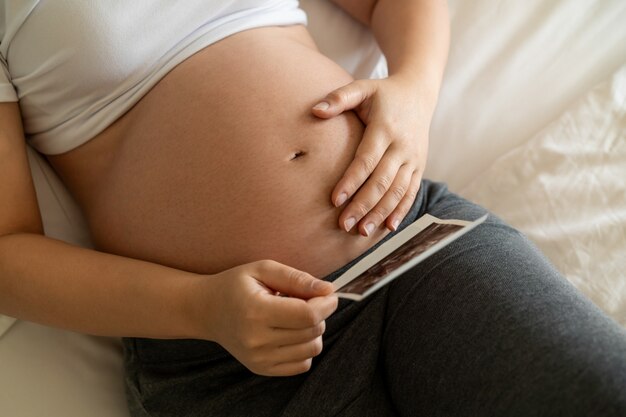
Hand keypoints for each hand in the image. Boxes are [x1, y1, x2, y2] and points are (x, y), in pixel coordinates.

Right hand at [195, 260, 337, 376]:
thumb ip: (297, 279)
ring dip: (313, 331)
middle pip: (312, 331)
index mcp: (256, 311)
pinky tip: (290, 332)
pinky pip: (302, 364)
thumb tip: (328, 290)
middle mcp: (256, 340)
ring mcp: (258, 358)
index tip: (328, 294)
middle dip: (319, 313)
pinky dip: (304, 348)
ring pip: (312, 349)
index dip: (326, 304)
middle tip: (305, 300)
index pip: (307, 315)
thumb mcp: (263, 270)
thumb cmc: (236, 285)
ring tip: (294, 316)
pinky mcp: (261, 369)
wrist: (206, 310)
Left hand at [312, 75, 432, 235]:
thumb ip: (339, 98)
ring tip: (362, 232)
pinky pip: (411, 193)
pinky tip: (388, 227)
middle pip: (382, 181)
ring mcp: (413, 159)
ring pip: (397, 192)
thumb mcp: (362, 88)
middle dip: (363, 205)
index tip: (335, 200)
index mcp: (385, 128)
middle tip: (344, 224)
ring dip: (380, 213)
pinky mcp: (419, 167)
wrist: (418, 94)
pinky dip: (400, 211)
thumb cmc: (382, 94)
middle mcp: (402, 146)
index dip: (351, 181)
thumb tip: (314, 110)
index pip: (366, 160)